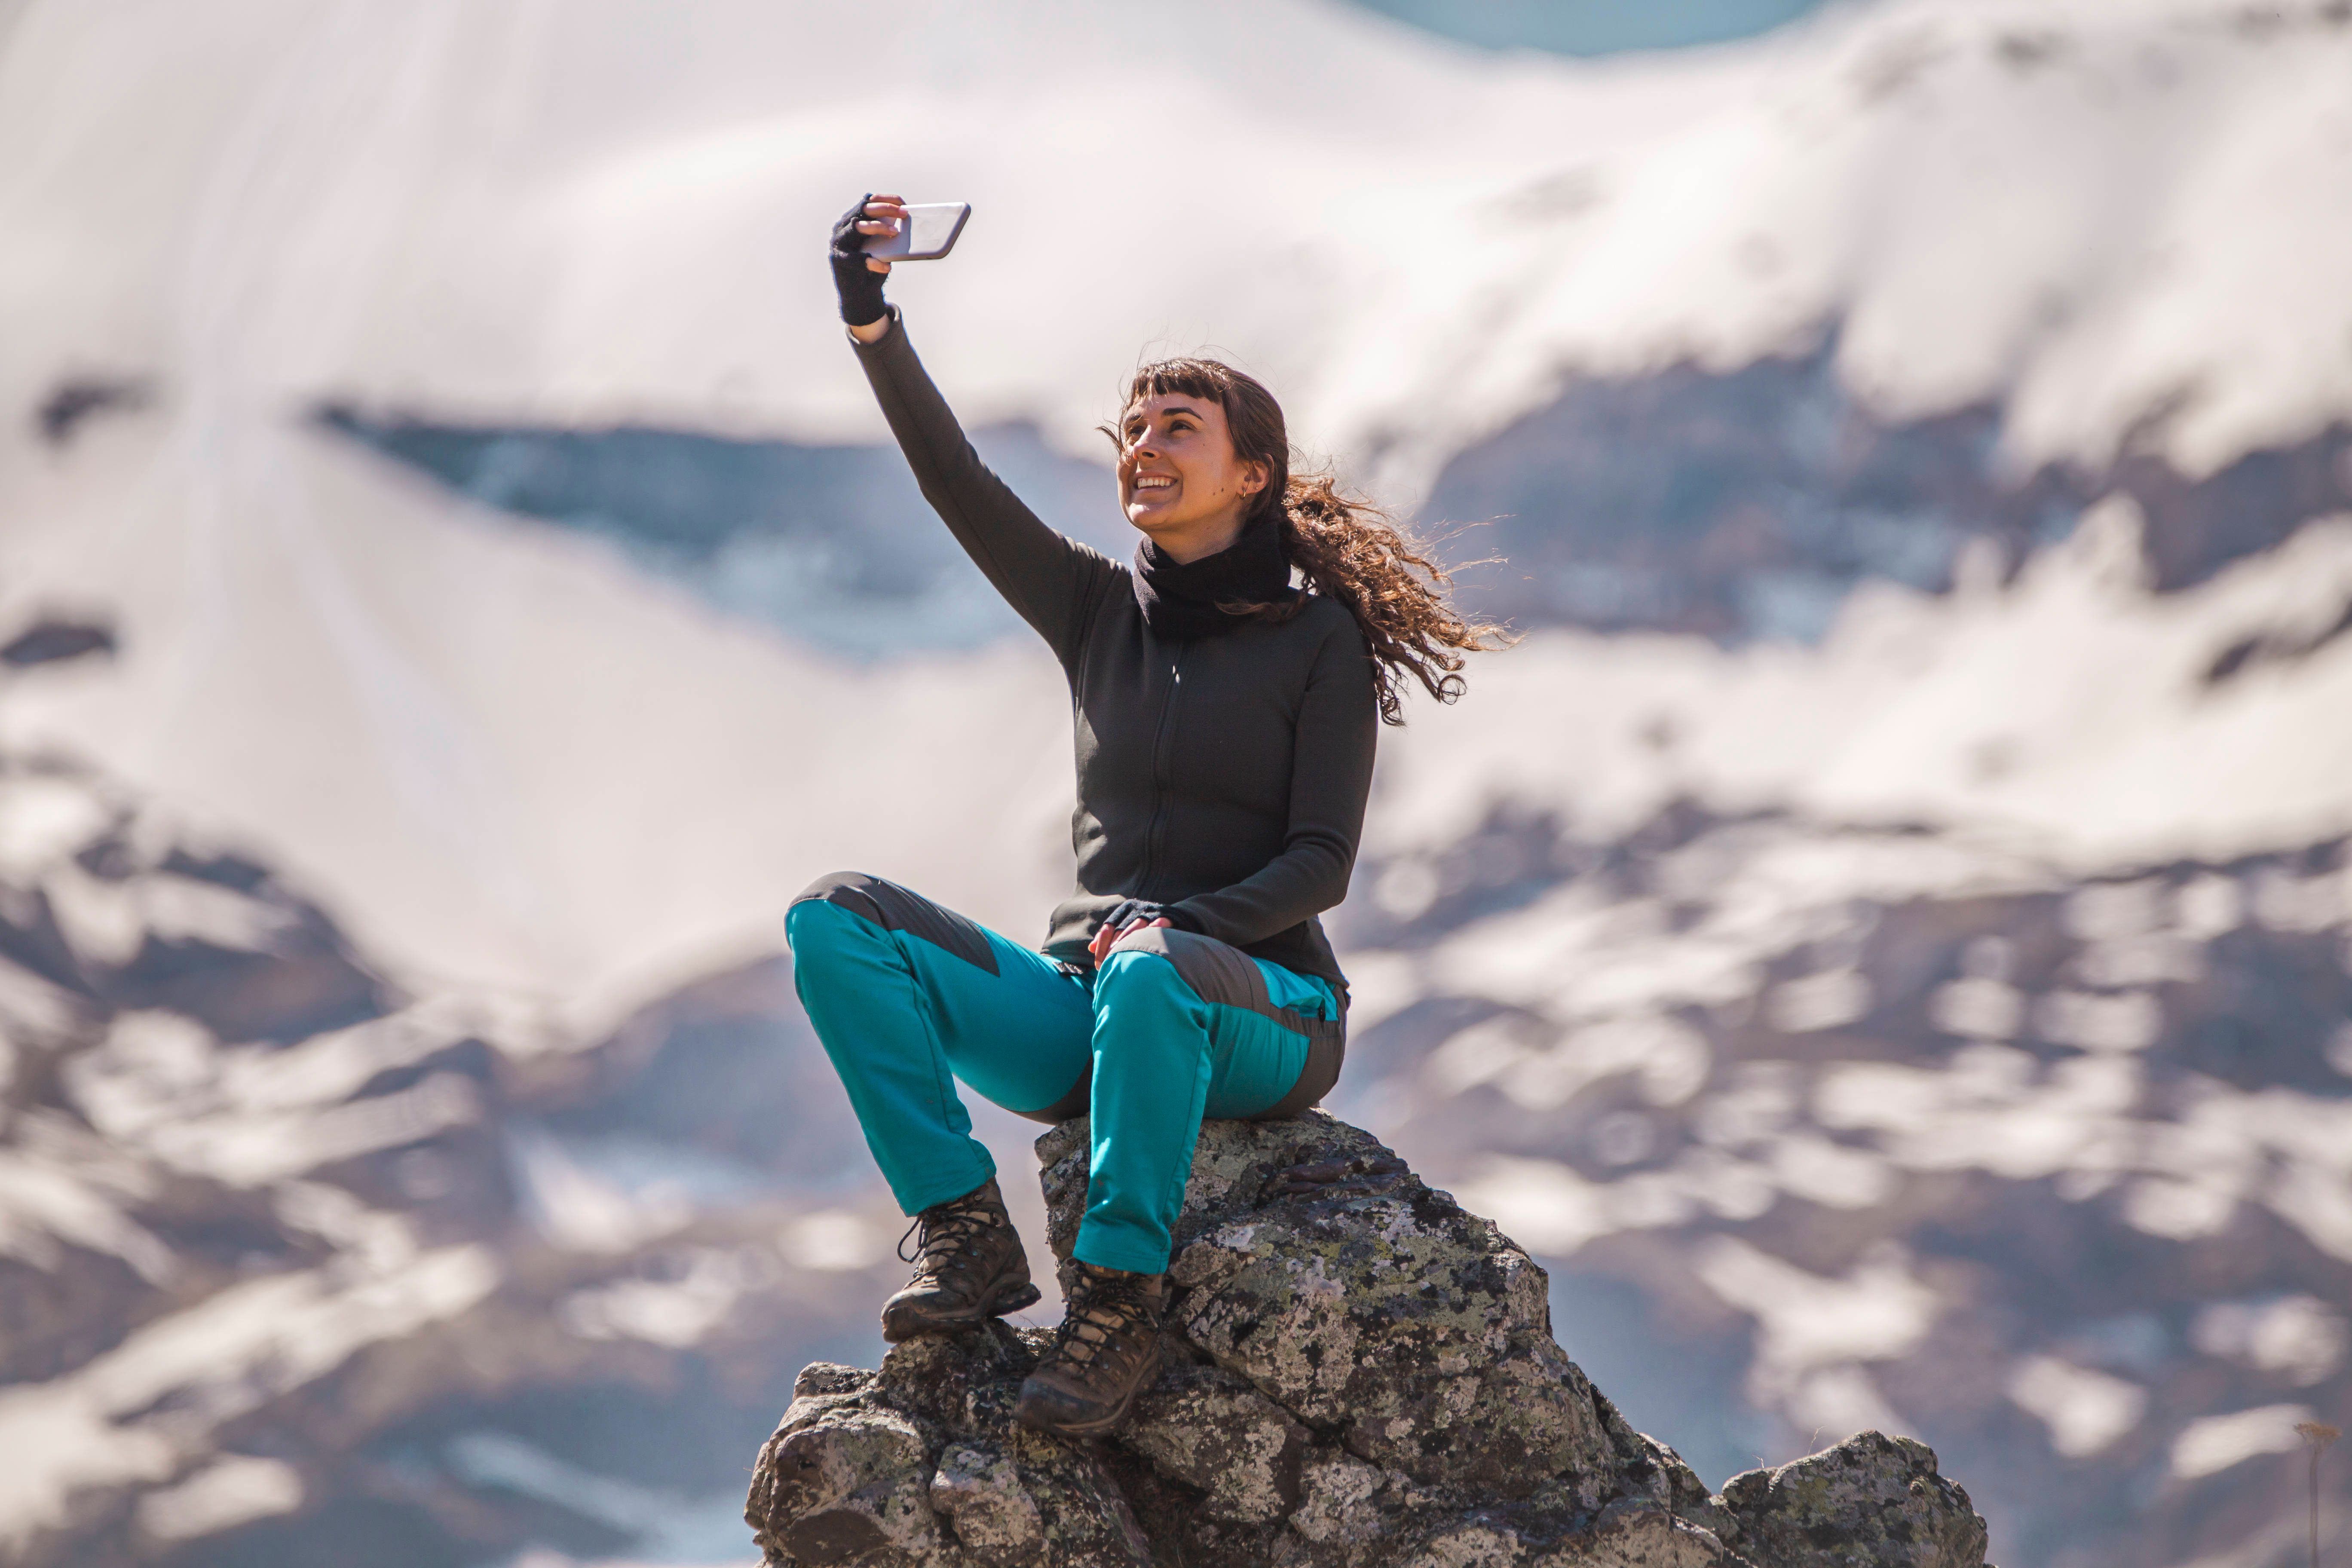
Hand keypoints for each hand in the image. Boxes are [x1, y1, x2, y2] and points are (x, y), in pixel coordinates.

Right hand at [830, 193, 905, 328]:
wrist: (858, 295)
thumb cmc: (872, 266)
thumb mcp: (881, 246)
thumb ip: (887, 233)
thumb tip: (910, 222)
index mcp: (852, 220)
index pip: (867, 201)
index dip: (885, 199)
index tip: (902, 203)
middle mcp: (842, 228)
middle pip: (863, 209)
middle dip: (885, 209)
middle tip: (903, 214)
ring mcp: (839, 243)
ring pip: (857, 227)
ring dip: (878, 227)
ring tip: (894, 233)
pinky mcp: (839, 261)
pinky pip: (857, 258)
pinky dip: (874, 261)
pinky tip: (886, 266)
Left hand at [1088, 910, 1172, 966]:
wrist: (1177, 916)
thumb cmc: (1147, 928)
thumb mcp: (1127, 929)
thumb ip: (1110, 937)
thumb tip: (1091, 948)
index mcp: (1124, 911)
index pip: (1108, 927)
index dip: (1102, 945)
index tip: (1099, 964)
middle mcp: (1136, 909)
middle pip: (1121, 928)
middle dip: (1114, 947)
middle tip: (1109, 964)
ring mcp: (1151, 911)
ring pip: (1138, 926)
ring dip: (1130, 941)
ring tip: (1124, 956)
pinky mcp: (1167, 915)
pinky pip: (1160, 923)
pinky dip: (1154, 930)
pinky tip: (1149, 941)